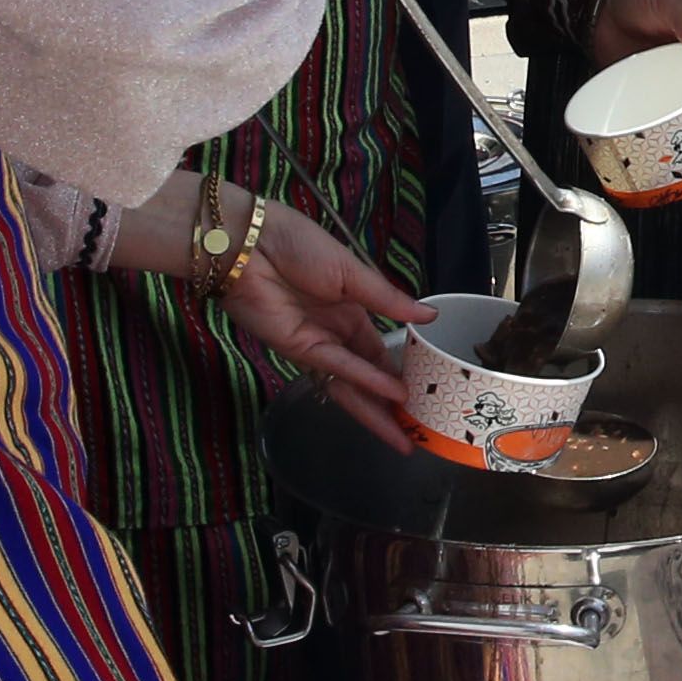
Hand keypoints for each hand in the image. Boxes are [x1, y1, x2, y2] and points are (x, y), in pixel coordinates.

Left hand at [215, 202, 430, 443]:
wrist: (252, 245)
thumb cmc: (299, 246)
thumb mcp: (353, 272)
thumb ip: (388, 300)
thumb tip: (429, 314)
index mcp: (350, 312)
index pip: (379, 352)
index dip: (400, 373)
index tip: (426, 392)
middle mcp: (335, 335)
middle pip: (368, 377)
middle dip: (391, 405)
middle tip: (421, 430)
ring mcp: (318, 346)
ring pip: (354, 385)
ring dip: (378, 410)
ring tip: (406, 435)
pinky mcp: (300, 350)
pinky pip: (339, 369)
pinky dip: (366, 381)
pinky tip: (392, 395)